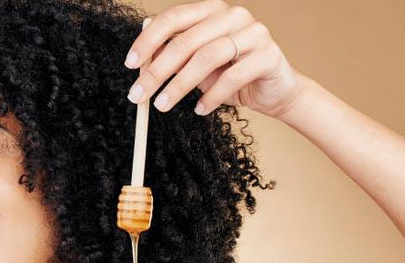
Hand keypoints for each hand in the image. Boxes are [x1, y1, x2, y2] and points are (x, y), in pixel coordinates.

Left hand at [124, 0, 304, 118]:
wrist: (274, 91)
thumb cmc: (231, 75)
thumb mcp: (196, 66)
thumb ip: (174, 56)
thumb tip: (142, 58)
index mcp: (211, 10)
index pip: (173, 18)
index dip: (148, 40)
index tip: (130, 64)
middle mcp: (233, 15)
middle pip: (186, 41)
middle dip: (157, 70)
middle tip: (138, 94)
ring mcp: (253, 33)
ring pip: (207, 57)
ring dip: (180, 85)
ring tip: (162, 105)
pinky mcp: (268, 55)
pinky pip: (232, 77)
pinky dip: (211, 97)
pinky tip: (200, 109)